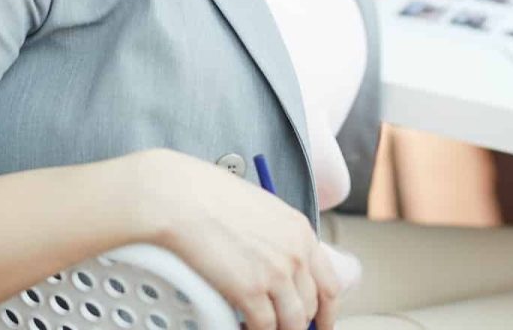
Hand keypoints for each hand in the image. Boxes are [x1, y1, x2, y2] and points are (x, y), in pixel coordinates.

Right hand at [133, 148, 341, 329]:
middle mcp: (295, 253)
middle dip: (299, 324)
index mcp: (300, 230)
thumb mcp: (260, 209)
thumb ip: (277, 238)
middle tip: (284, 328)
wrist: (182, 198)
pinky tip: (242, 329)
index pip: (329, 283)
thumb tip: (278, 264)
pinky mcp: (251, 291)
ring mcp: (276, 273)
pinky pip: (263, 328)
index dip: (328, 312)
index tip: (321, 323)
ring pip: (292, 324)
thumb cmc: (210, 196)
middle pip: (312, 306)